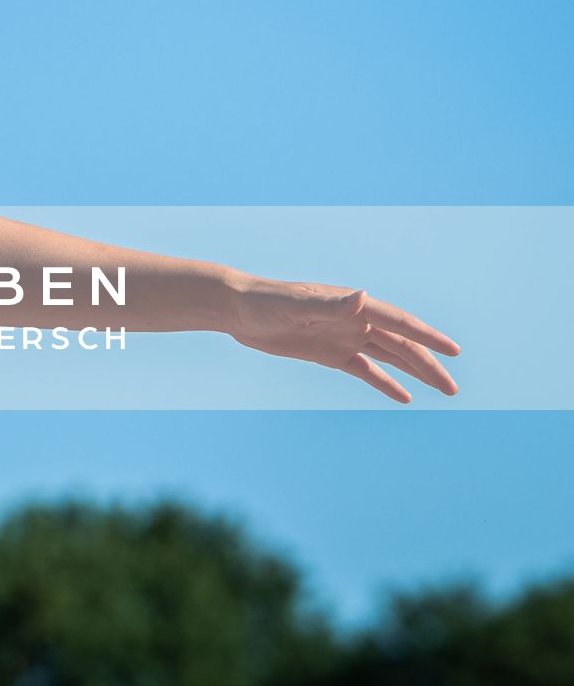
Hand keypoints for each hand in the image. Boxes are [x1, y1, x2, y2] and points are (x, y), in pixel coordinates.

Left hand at [226, 276, 462, 402]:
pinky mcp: (329, 354)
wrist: (238, 309)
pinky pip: (365, 370)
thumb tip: (363, 296)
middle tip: (452, 387)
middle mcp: (354, 320)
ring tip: (443, 389)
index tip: (454, 351)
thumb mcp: (299, 304)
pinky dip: (385, 383)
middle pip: (401, 345)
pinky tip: (404, 396)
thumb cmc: (266, 301)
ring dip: (415, 372)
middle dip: (428, 364)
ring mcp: (344, 337)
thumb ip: (334, 305)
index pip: (399, 323)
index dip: (428, 337)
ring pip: (389, 357)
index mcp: (353, 306)